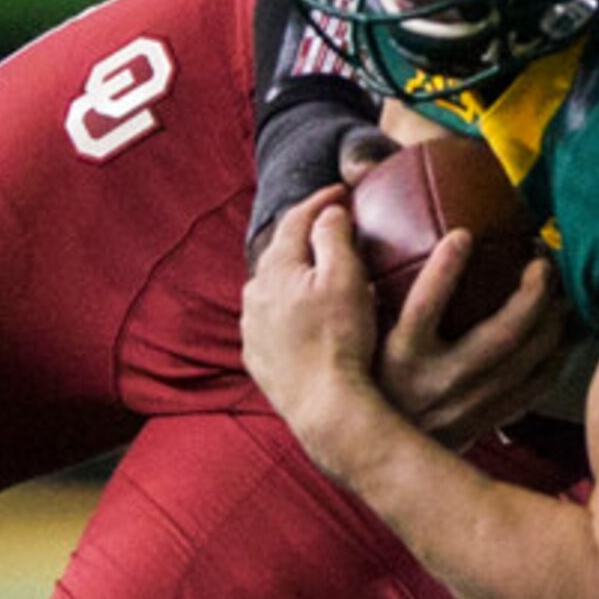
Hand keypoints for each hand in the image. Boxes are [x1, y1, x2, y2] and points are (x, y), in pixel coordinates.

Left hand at [242, 186, 389, 473]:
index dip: (321, 200)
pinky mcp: (259, 360)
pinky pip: (273, 323)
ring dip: (296, 276)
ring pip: (274, 289)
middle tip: (333, 227)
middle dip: (306, 237)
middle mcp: (254, 296)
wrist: (325, 408)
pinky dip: (290, 312)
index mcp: (275, 269)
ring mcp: (253, 330)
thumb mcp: (345, 278)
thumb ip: (333, 237)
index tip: (342, 190)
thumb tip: (327, 212)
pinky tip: (307, 319)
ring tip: (323, 275)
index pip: (296, 220)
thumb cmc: (339, 341)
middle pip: (281, 253)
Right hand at [374, 237, 566, 444]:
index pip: (422, 308)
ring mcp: (471, 403)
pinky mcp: (490, 418)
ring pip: (529, 357)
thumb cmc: (370, 383)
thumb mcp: (358, 340)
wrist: (378, 457)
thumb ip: (363, 292)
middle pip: (502, 334)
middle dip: (533, 292)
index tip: (462, 235)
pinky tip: (562, 334)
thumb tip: (357, 227)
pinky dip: (557, 355)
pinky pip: (537, 385)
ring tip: (560, 289)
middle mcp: (441, 381)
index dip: (443, 270)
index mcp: (402, 356)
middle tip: (541, 259)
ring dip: (554, 318)